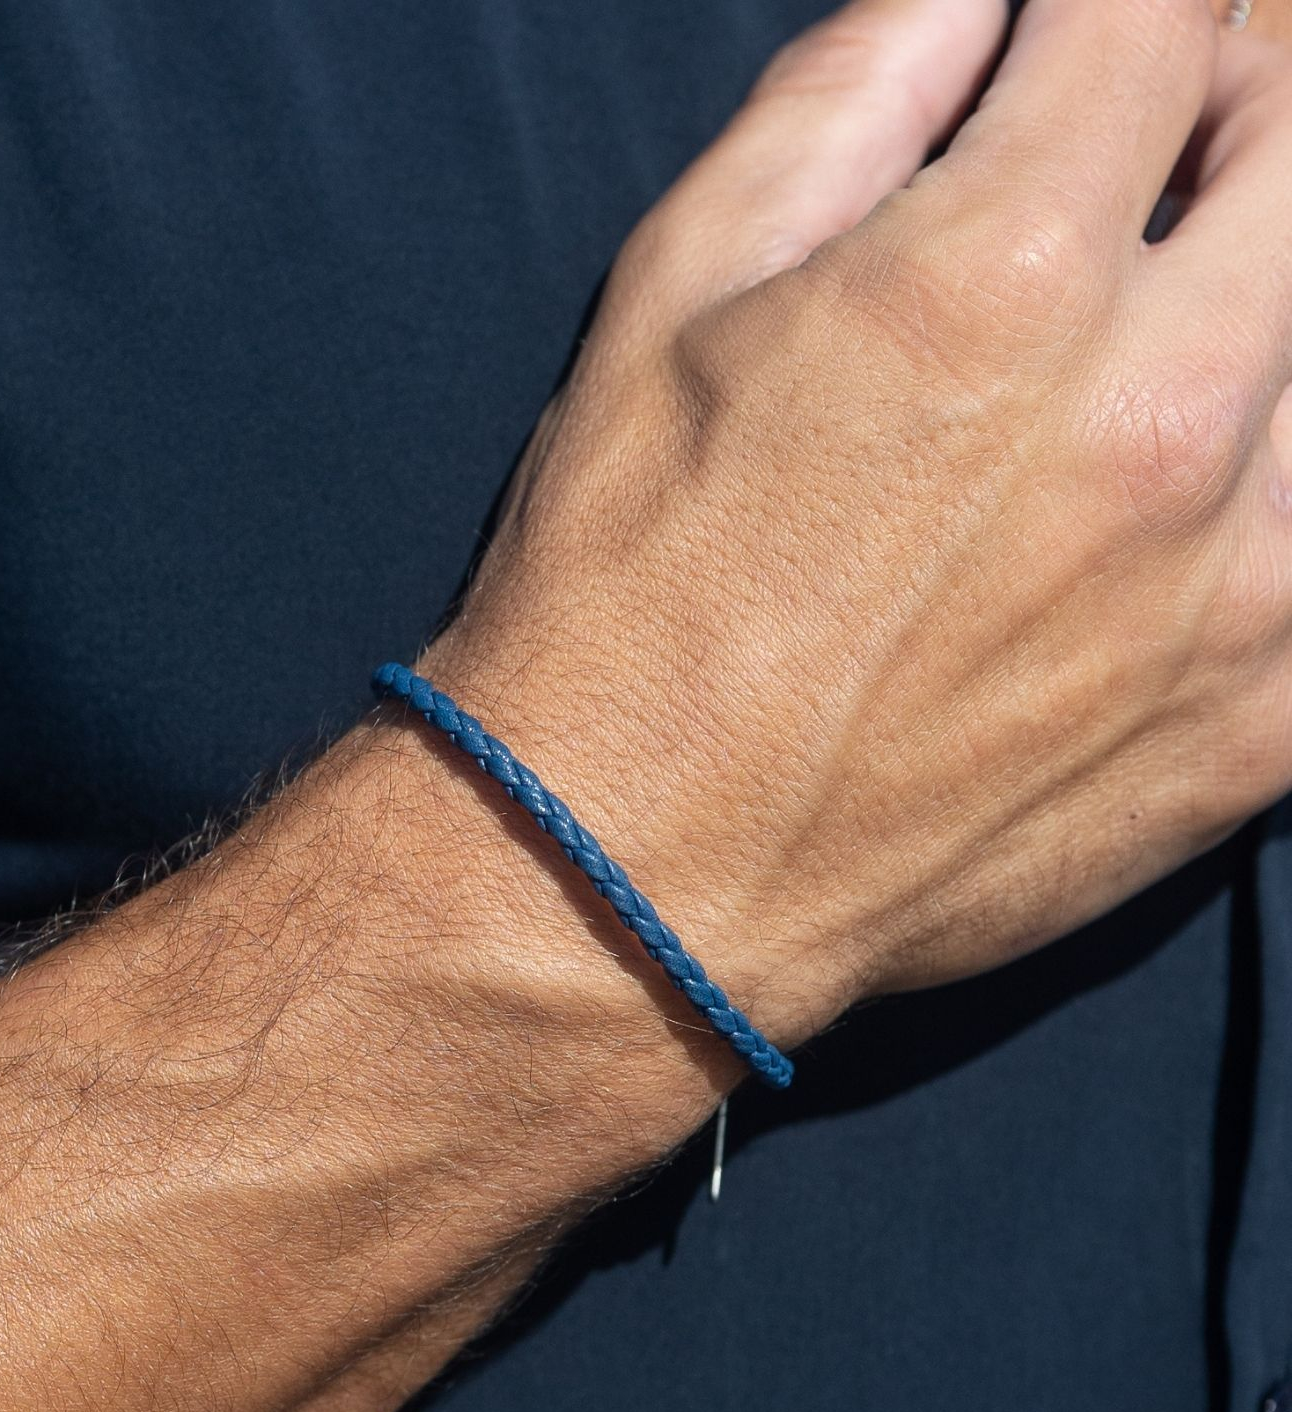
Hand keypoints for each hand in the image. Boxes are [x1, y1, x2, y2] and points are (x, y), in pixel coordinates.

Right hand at [420, 0, 1291, 1058]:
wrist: (631, 888)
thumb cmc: (621, 604)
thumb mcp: (675, 296)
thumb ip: (855, 91)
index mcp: (997, 280)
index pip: (1166, 13)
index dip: (1127, 1)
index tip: (1092, 35)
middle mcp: (1156, 421)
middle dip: (1240, 98)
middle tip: (1161, 142)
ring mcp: (1240, 588)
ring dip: (1265, 295)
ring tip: (1162, 339)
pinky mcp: (1265, 726)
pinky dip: (1275, 477)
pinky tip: (1183, 502)